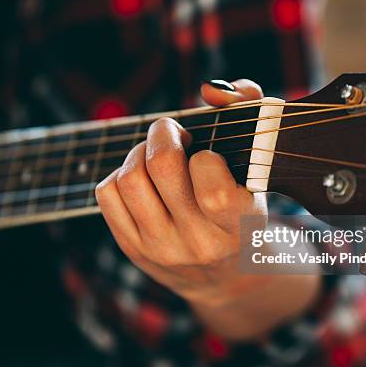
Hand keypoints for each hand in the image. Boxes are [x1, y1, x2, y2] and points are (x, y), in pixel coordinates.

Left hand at [96, 79, 319, 339]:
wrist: (225, 276)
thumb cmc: (242, 208)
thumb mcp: (259, 168)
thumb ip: (249, 109)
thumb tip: (209, 90)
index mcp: (237, 223)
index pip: (212, 183)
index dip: (205, 156)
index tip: (207, 154)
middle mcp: (198, 241)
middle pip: (162, 167)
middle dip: (163, 133)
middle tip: (172, 133)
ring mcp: (161, 248)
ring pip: (129, 178)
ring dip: (139, 153)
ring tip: (155, 155)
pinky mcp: (133, 249)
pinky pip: (107, 194)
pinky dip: (119, 175)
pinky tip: (141, 179)